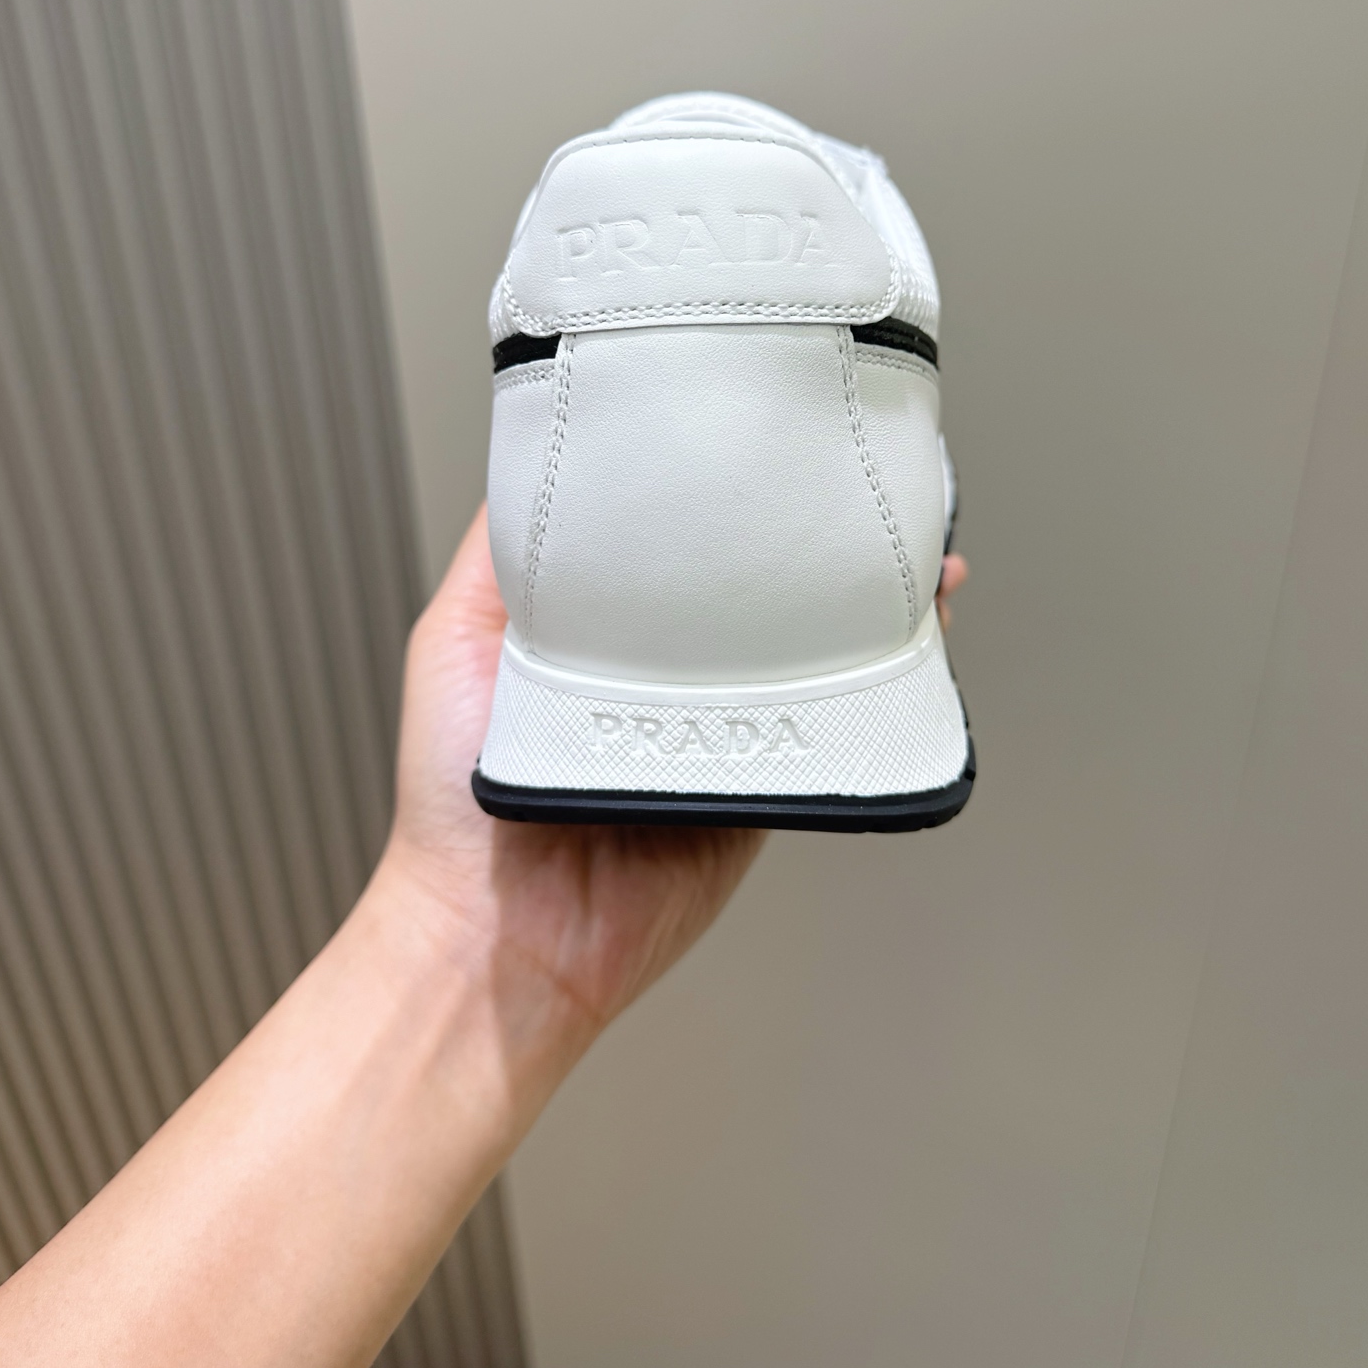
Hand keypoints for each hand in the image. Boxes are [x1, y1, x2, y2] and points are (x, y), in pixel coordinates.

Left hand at [384, 509, 969, 1070]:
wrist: (496, 930)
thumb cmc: (453, 791)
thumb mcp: (455, 633)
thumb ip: (497, 552)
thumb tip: (534, 452)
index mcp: (609, 629)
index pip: (684, 542)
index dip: (730, 493)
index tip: (770, 438)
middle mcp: (671, 674)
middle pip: (760, 593)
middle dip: (818, 543)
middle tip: (862, 485)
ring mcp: (722, 730)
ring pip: (811, 655)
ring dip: (867, 608)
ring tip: (914, 551)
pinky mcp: (762, 789)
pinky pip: (829, 736)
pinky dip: (876, 692)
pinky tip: (909, 641)